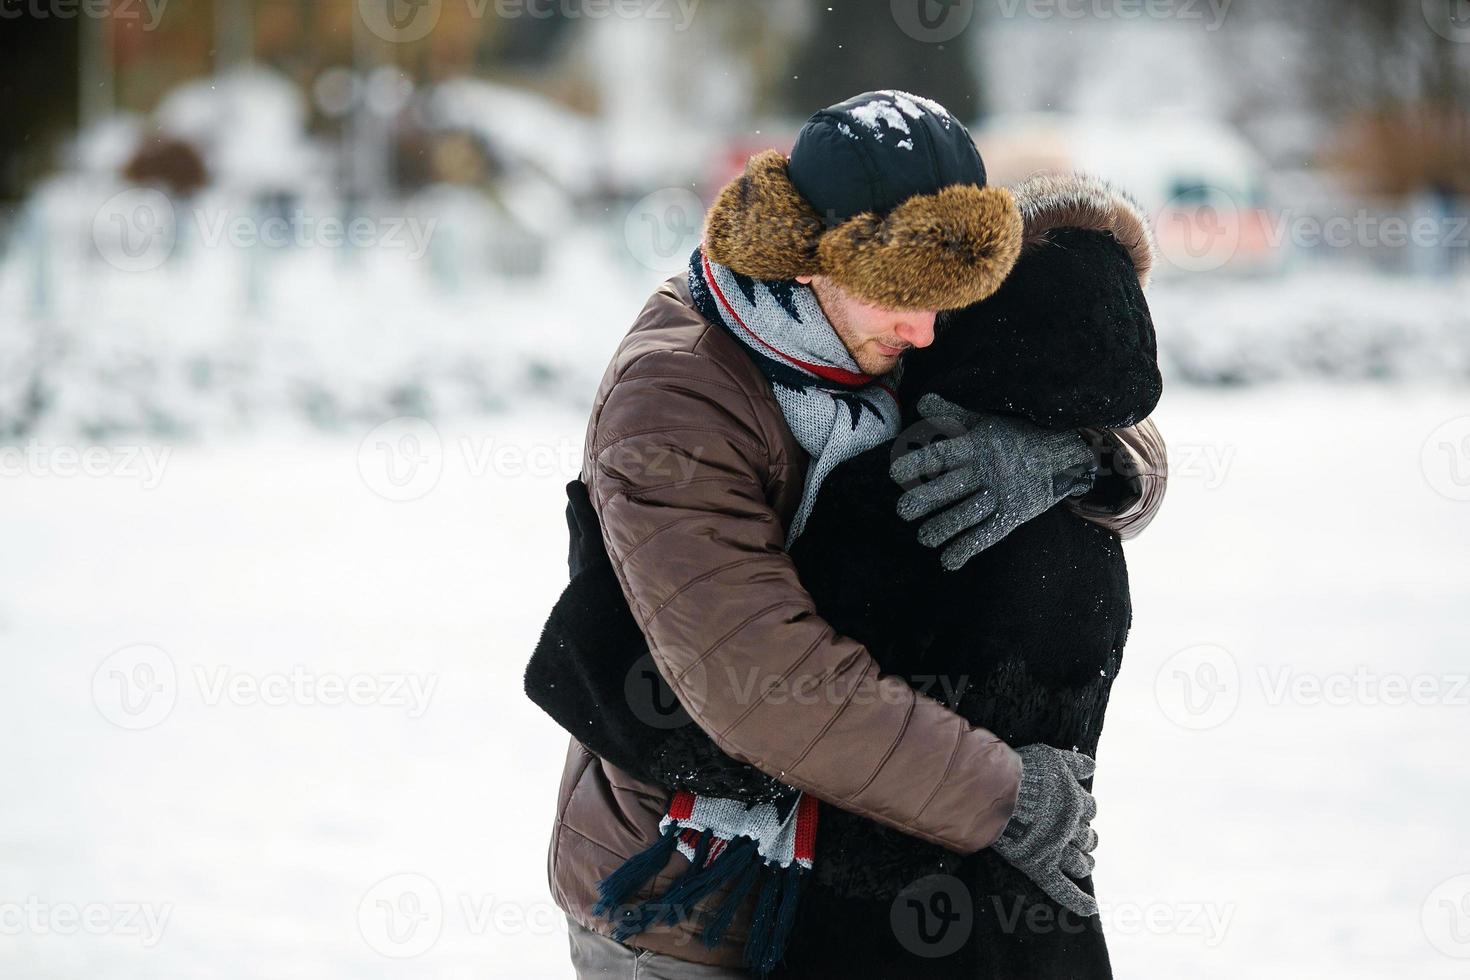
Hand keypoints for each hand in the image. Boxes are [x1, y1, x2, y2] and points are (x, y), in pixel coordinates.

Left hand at [889, 394, 1097, 570]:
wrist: (1063, 453)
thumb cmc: (1013, 437)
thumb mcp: (984, 421)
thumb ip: (951, 415)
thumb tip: (923, 401)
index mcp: (977, 444)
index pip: (942, 454)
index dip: (918, 464)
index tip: (896, 474)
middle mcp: (988, 469)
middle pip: (950, 487)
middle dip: (924, 500)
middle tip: (903, 512)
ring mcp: (1001, 494)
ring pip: (967, 514)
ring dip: (942, 528)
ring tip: (923, 538)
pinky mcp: (1013, 515)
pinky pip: (987, 534)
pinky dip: (967, 549)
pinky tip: (948, 561)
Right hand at [990, 745, 1099, 916]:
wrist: (999, 792)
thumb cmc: (1023, 771)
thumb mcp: (1052, 756)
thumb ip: (1074, 762)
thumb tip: (1093, 766)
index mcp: (1076, 802)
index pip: (1089, 808)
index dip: (1084, 809)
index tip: (1075, 809)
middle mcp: (1070, 828)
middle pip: (1087, 836)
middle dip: (1086, 837)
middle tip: (1081, 837)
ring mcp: (1056, 849)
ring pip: (1080, 861)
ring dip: (1085, 862)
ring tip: (1084, 862)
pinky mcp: (1040, 866)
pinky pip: (1061, 888)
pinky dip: (1077, 900)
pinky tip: (1091, 908)